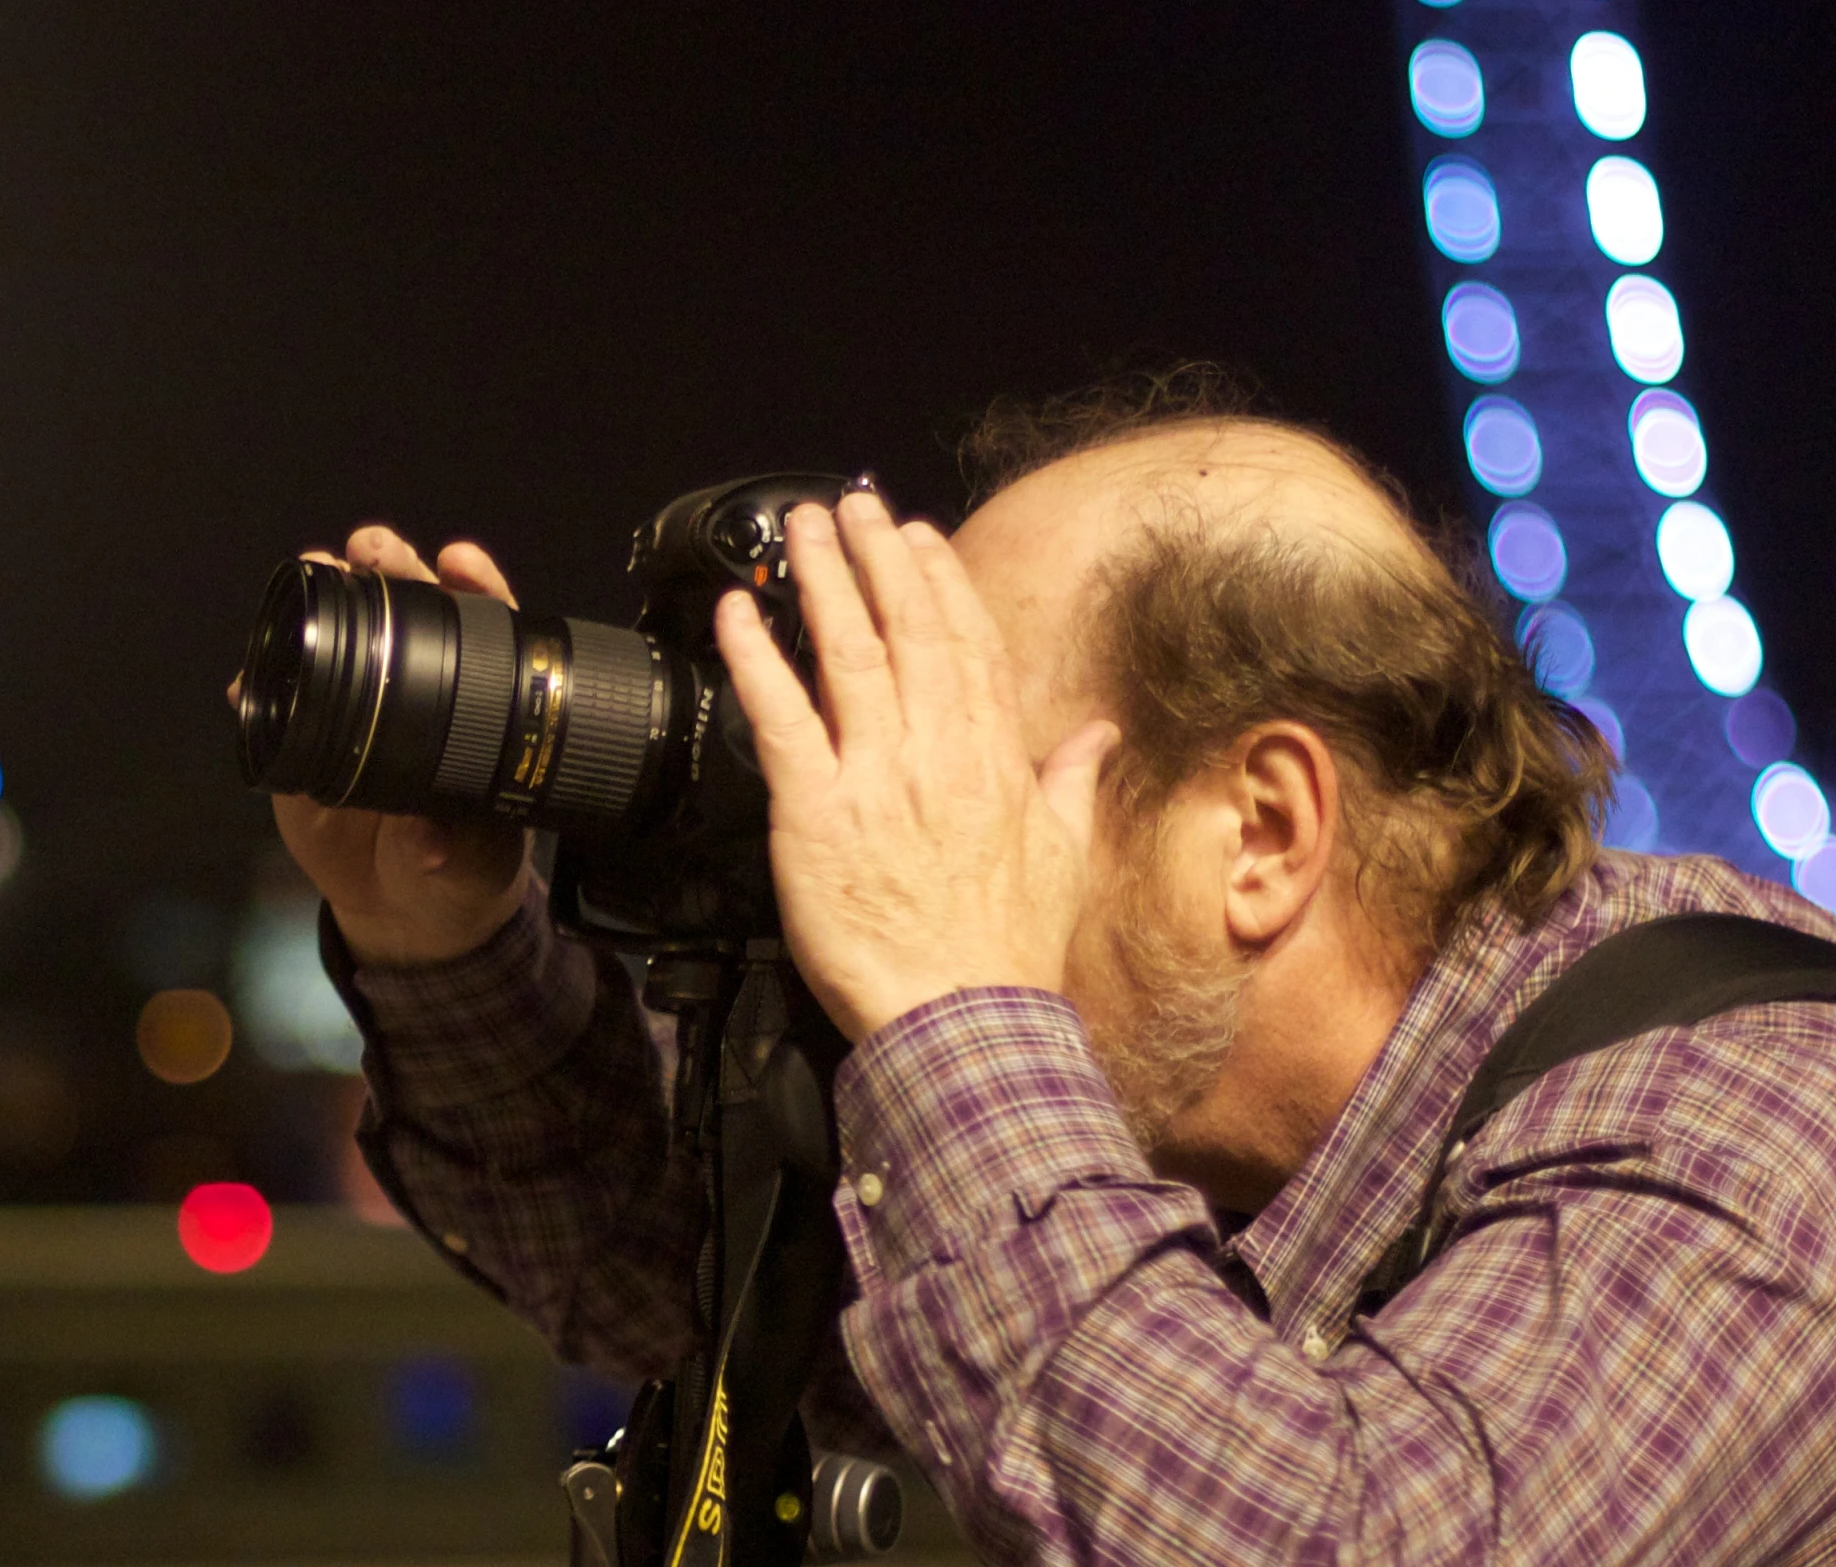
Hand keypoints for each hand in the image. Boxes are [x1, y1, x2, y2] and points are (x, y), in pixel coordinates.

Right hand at [228, 526, 531, 966]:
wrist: (406, 909)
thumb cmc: (459, 871)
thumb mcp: (469, 863)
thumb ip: (451, 849)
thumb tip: (426, 842)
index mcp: (482, 706)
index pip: (486, 632)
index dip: (475, 588)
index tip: (460, 562)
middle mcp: (424, 691)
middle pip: (413, 611)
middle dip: (394, 566)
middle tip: (374, 549)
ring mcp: (362, 708)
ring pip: (344, 638)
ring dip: (326, 597)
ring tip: (314, 567)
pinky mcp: (308, 739)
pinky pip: (279, 703)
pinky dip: (258, 685)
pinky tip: (245, 677)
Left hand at [713, 490, 1119, 1042]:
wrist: (965, 1021)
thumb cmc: (1009, 953)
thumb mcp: (1065, 858)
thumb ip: (1073, 783)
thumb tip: (1099, 736)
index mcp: (996, 759)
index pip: (969, 645)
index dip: (941, 582)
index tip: (920, 538)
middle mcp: (938, 751)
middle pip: (907, 628)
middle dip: (878, 556)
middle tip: (853, 506)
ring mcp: (876, 776)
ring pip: (847, 653)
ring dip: (822, 580)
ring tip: (801, 529)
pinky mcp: (816, 812)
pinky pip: (780, 718)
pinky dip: (756, 658)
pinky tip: (736, 612)